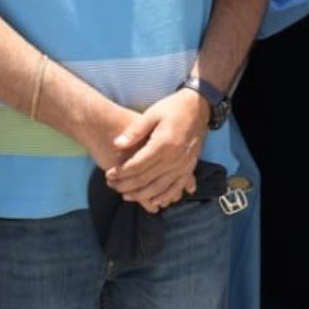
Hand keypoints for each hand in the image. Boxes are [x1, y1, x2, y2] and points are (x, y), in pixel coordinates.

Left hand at [107, 89, 209, 212]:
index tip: (109, 174)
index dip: (121, 172)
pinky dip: (164, 197)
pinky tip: (154, 201)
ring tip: (126, 196)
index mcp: (163, 144)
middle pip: (146, 179)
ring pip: (160, 188)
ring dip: (142, 195)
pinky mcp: (190, 168)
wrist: (200, 107)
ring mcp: (184, 165)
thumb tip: (117, 145)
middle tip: (112, 186)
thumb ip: (134, 131)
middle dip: (127, 185)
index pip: (137, 165)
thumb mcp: (152, 114)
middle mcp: (174, 159)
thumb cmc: (173, 108)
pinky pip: (176, 188)